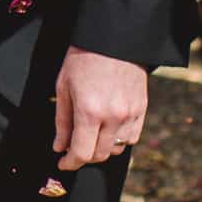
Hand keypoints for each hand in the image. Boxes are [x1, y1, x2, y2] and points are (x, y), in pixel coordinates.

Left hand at [53, 48, 147, 169]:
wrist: (113, 38)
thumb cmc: (83, 59)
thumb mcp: (63, 87)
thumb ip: (62, 121)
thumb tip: (60, 147)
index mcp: (89, 111)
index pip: (81, 152)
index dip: (70, 163)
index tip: (63, 163)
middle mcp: (112, 116)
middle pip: (99, 155)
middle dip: (84, 157)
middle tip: (74, 148)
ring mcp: (130, 114)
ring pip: (117, 149)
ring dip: (102, 149)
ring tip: (92, 136)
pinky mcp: (141, 109)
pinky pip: (132, 138)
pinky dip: (119, 140)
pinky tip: (109, 129)